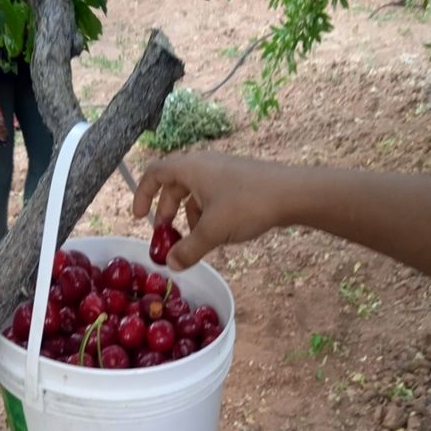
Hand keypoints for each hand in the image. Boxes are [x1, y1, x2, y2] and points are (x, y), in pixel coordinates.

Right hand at [133, 151, 289, 269]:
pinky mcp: (238, 181)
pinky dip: (206, 214)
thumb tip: (171, 265)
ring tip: (194, 239)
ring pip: (194, 192)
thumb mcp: (212, 232)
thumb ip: (188, 250)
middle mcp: (203, 165)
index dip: (141, 194)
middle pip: (173, 185)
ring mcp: (222, 171)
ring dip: (188, 216)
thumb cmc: (246, 205)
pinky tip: (217, 233)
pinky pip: (212, 196)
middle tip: (166, 235)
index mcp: (190, 168)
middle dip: (166, 211)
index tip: (139, 217)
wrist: (291, 193)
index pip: (154, 173)